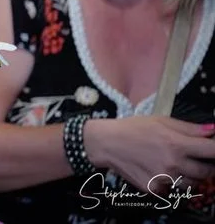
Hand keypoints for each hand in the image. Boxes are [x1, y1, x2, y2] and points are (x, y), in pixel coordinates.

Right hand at [84, 116, 214, 190]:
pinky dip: (170, 181)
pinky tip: (158, 169)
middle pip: (207, 172)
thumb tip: (212, 131)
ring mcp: (164, 179)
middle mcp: (173, 164)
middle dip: (206, 165)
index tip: (212, 149)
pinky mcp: (154, 189)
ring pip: (192, 183)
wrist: (106, 143)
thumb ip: (189, 128)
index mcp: (177, 144)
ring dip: (190, 175)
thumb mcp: (161, 121)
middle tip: (195, 158)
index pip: (212, 151)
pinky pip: (172, 189)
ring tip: (176, 164)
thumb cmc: (133, 128)